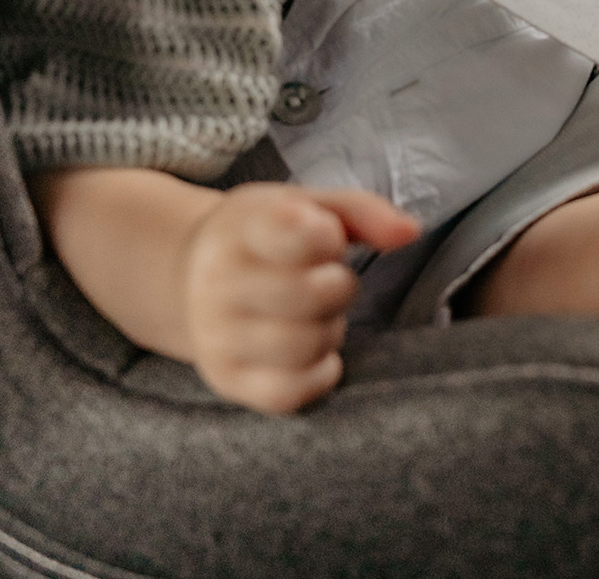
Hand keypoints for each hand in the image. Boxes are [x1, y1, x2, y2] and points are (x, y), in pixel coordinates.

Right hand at [182, 184, 418, 413]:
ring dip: (330, 328)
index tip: (321, 235)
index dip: (329, 236)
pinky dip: (319, 373)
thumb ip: (362, 211)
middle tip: (325, 278)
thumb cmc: (265, 234)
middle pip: (313, 296)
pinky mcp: (226, 380)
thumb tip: (411, 232)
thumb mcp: (307, 204)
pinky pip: (289, 393)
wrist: (188, 275)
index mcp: (242, 228)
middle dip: (339, 286)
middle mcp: (218, 283)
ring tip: (316, 313)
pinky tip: (315, 351)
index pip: (302, 234)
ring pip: (304, 346)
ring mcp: (218, 337)